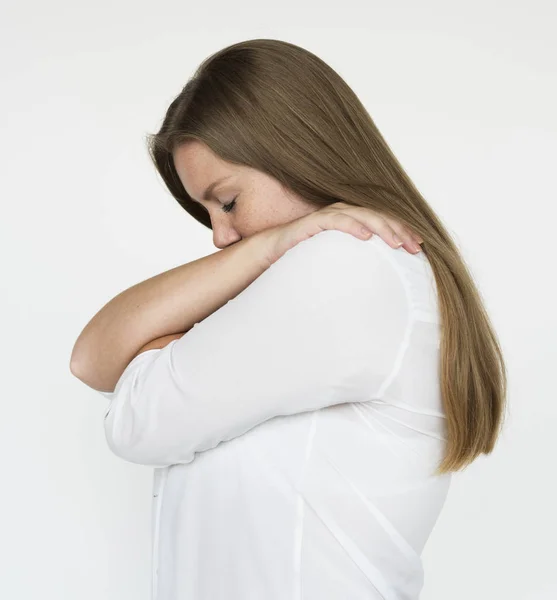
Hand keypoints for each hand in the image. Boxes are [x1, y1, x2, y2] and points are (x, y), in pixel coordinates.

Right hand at [261, 201, 423, 265]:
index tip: (418, 247)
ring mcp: (329, 215)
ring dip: (382, 227)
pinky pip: (337, 220)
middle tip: (415, 247)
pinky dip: (353, 226)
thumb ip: (357, 261)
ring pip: (362, 215)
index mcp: (352, 219)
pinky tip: (366, 237)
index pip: (383, 221)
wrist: (273, 250)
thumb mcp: (338, 258)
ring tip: (396, 243)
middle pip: (378, 216)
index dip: (402, 231)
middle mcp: (343, 212)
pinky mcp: (314, 222)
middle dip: (399, 230)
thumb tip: (381, 278)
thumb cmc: (306, 255)